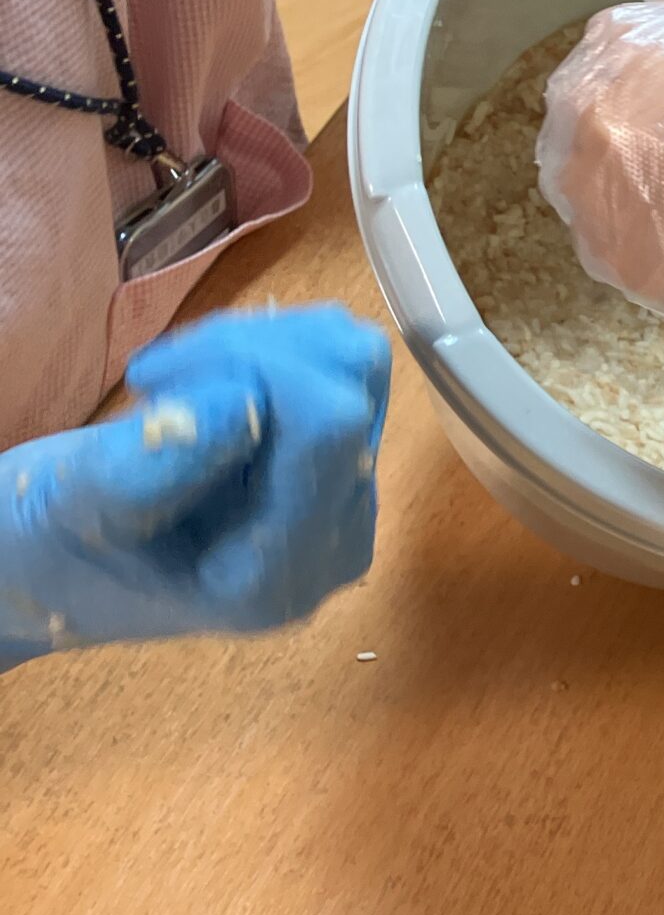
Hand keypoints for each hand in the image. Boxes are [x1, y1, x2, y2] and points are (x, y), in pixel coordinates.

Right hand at [0, 306, 389, 665]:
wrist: (73, 566)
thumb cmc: (58, 550)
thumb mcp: (70, 511)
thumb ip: (147, 472)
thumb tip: (243, 402)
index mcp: (278, 572)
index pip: (328, 428)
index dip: (256, 366)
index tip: (152, 377)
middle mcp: (338, 535)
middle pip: (348, 385)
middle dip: (250, 351)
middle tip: (157, 375)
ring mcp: (353, 492)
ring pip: (354, 358)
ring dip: (263, 342)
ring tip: (179, 380)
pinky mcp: (349, 453)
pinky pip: (342, 360)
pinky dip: (276, 344)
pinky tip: (212, 379)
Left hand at [536, 0, 663, 380]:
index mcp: (629, 55)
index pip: (614, 33)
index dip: (658, 56)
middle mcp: (588, 117)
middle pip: (588, 95)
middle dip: (631, 107)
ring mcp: (584, 190)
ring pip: (582, 158)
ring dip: (620, 161)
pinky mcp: (595, 252)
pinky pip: (597, 219)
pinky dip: (628, 217)